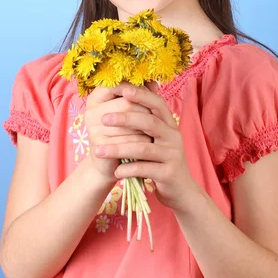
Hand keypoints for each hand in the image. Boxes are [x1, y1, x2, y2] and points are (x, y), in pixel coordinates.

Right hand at [84, 82, 153, 180]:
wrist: (111, 164)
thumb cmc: (123, 133)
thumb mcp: (130, 112)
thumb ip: (140, 96)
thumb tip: (154, 82)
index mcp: (95, 98)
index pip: (117, 86)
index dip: (135, 89)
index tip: (149, 94)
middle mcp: (90, 111)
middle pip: (127, 104)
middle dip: (146, 110)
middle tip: (157, 116)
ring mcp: (93, 129)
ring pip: (131, 123)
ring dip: (147, 127)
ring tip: (155, 130)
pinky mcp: (100, 145)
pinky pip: (129, 140)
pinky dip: (143, 141)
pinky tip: (149, 143)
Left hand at [94, 82, 197, 210]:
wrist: (180, 189)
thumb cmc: (161, 158)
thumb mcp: (156, 136)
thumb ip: (145, 117)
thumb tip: (127, 92)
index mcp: (169, 124)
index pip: (157, 103)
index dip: (142, 95)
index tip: (122, 89)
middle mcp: (174, 136)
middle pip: (150, 122)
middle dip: (126, 119)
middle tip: (103, 119)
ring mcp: (173, 155)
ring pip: (144, 149)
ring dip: (119, 149)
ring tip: (98, 151)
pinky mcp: (169, 174)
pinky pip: (145, 169)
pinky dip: (128, 169)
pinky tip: (115, 171)